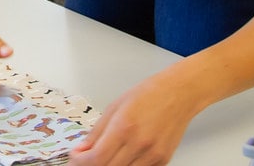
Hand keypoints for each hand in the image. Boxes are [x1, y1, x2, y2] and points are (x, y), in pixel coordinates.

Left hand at [68, 73, 197, 165]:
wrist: (178, 95)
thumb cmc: (148, 95)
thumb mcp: (114, 107)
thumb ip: (96, 132)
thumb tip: (82, 149)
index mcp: (124, 128)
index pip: (97, 158)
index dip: (81, 162)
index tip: (75, 158)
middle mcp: (139, 145)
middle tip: (84, 159)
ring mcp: (153, 156)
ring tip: (102, 157)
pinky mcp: (162, 161)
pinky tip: (121, 158)